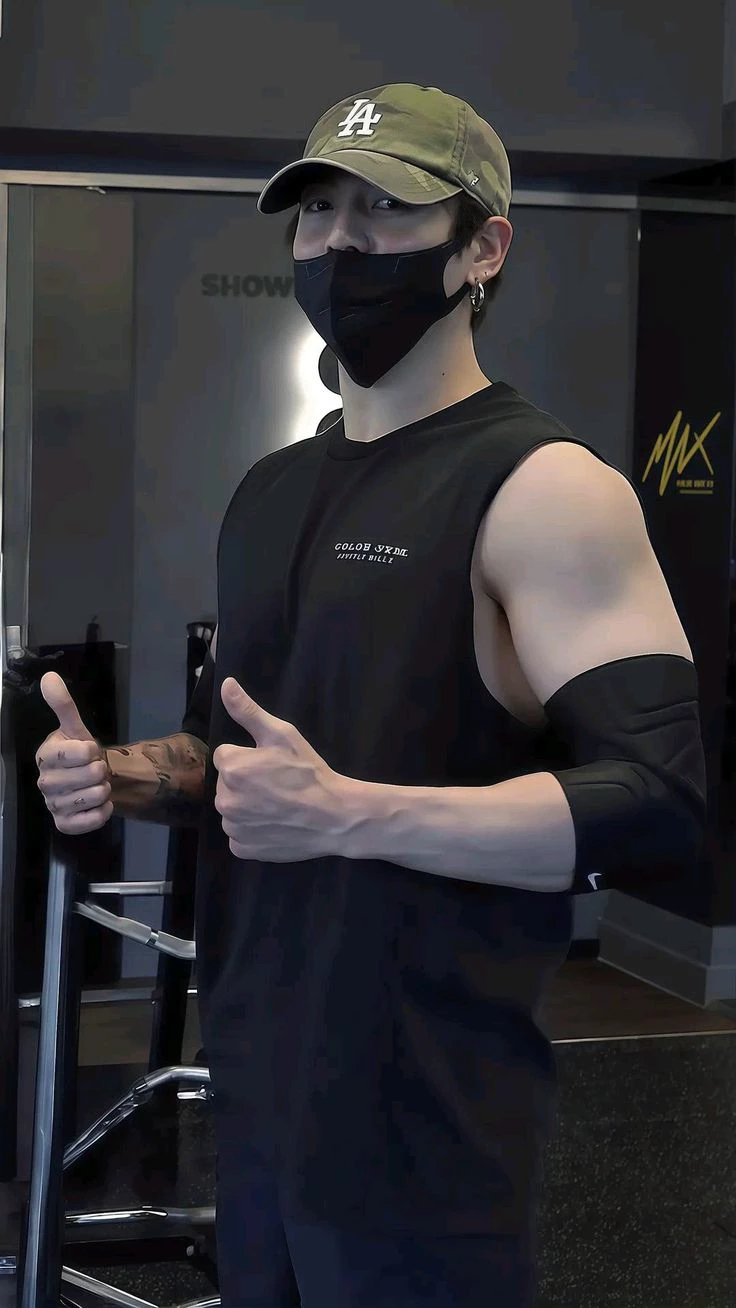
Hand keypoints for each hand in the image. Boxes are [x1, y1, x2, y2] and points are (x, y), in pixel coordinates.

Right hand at [36, 672, 112, 833]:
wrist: (89, 780)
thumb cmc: (80, 753)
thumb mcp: (75, 727)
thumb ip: (63, 704)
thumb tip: (49, 677)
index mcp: (45, 756)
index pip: (77, 752)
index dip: (92, 750)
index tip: (90, 750)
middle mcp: (44, 782)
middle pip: (90, 775)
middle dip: (101, 770)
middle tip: (95, 769)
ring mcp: (53, 804)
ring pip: (95, 795)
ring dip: (104, 789)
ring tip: (96, 784)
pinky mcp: (64, 824)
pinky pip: (92, 820)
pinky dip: (103, 811)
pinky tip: (100, 803)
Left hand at [213, 678, 348, 861]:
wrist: (334, 817)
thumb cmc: (309, 773)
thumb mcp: (282, 735)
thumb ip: (248, 711)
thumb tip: (226, 684)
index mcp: (231, 767)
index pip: (226, 756)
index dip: (249, 758)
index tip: (271, 766)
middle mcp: (224, 798)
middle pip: (227, 783)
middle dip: (246, 782)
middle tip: (277, 785)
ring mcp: (233, 827)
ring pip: (232, 809)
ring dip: (247, 807)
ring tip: (277, 806)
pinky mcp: (242, 848)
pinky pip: (239, 834)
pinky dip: (252, 831)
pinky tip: (274, 824)